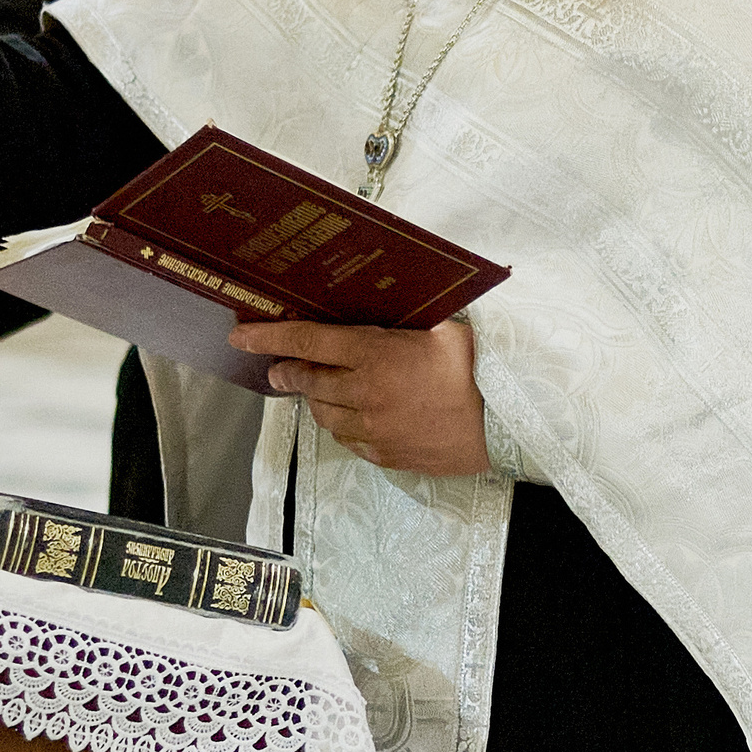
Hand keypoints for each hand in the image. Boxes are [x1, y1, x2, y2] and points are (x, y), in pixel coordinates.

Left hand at [228, 317, 489, 475]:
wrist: (510, 423)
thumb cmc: (482, 366)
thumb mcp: (447, 325)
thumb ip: (413, 315)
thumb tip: (400, 296)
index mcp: (376, 354)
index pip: (307, 341)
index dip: (269, 337)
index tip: (240, 336)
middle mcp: (366, 393)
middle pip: (307, 381)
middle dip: (286, 371)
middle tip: (278, 367)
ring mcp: (374, 429)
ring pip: (324, 414)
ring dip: (317, 400)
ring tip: (322, 389)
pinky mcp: (387, 455)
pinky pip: (351, 440)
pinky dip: (344, 425)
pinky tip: (355, 416)